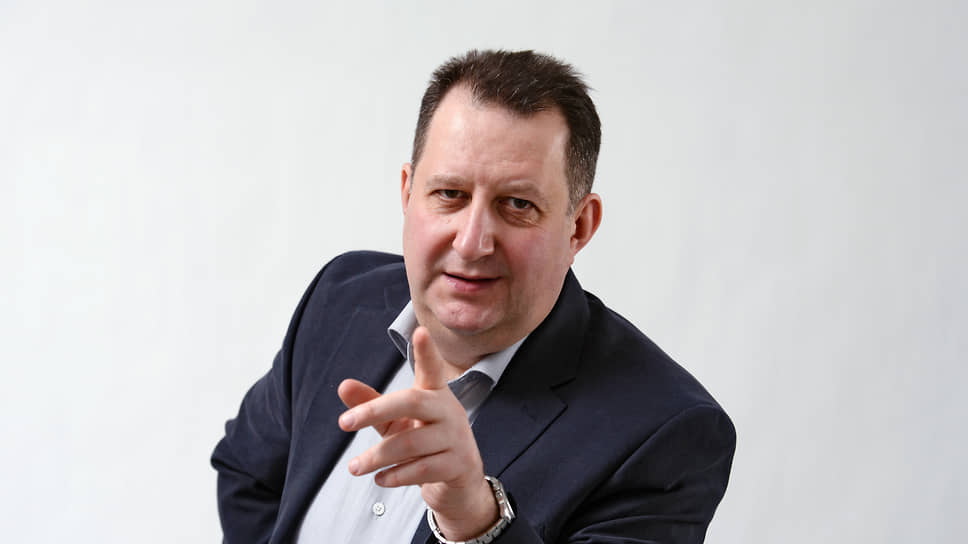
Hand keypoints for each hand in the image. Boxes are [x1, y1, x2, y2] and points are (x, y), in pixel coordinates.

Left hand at [337, 326, 498, 539]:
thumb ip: (371, 405)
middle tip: (343, 423)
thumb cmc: (424, 441)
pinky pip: (421, 469)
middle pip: (411, 401)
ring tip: (354, 467)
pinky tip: (380, 479)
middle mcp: (448, 410)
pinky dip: (395, 475)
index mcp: (434, 393)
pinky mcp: (457, 464)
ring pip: (410, 443)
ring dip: (376, 457)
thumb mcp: (395, 422)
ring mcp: (455, 437)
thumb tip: (343, 385)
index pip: (431, 368)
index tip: (420, 331)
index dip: (426, 351)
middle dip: (374, 410)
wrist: (459, 480)